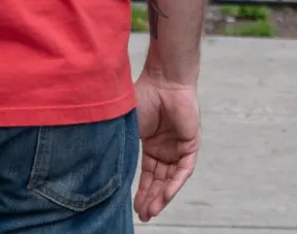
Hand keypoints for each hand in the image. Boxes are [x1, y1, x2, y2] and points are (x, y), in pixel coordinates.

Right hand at [133, 73, 200, 221]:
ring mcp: (178, 147)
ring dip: (162, 195)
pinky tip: (166, 195)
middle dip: (150, 198)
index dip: (141, 191)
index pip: (146, 173)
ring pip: (171, 178)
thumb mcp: (128, 126)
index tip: (133, 207)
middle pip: (158, 180)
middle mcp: (165, 148)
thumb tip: (105, 166)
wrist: (162, 80)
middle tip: (142, 215)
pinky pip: (184, 169)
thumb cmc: (142, 96)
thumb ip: (122, 144)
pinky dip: (175, 183)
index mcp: (150, 143)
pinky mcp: (191, 144)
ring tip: (151, 211)